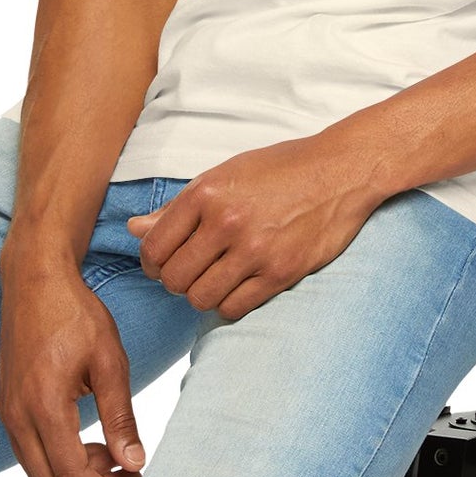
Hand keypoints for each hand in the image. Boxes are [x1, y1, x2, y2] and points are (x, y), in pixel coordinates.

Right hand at [0, 256, 147, 476]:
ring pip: (39, 471)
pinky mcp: (9, 405)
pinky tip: (92, 441)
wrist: (35, 280)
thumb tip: (133, 464)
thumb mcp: (109, 360)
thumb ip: (120, 416)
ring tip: (117, 459)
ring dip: (76, 476)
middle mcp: (17, 416)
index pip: (72, 475)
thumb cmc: (75, 313)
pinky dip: (61, 458)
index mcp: (43, 406)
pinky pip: (32, 451)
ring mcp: (9, 412)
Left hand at [126, 134, 382, 321]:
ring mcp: (254, 249)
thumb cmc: (281, 169)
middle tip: (191, 273)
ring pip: (200, 298)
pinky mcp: (280, 272)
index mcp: (206, 192)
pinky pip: (233, 308)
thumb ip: (179, 207)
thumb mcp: (224, 175)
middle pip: (173, 278)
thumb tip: (135, 229)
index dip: (152, 262)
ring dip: (201, 295)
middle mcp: (226, 221)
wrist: (340, 170)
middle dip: (175, 281)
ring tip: (215, 279)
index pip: (154, 248)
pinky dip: (229, 304)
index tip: (163, 263)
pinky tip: (238, 286)